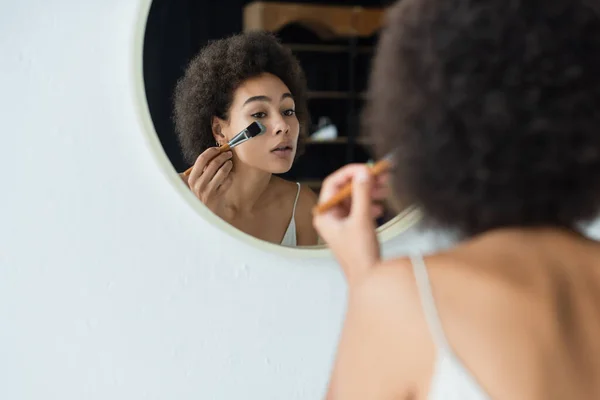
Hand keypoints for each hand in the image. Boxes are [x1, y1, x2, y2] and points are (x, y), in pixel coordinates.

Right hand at [180, 148, 232, 211]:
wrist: (205, 212)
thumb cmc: (202, 193)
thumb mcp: (197, 182)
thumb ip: (202, 170)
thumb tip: (214, 153)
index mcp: (192, 178)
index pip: (201, 159)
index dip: (211, 151)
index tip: (218, 149)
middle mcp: (199, 184)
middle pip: (213, 163)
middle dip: (223, 156)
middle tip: (228, 154)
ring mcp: (208, 191)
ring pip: (222, 172)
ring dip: (228, 164)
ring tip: (230, 163)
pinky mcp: (218, 196)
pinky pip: (227, 181)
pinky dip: (230, 176)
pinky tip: (230, 175)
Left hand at [313, 164, 388, 285]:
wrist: (368, 278)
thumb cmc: (359, 254)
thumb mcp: (361, 220)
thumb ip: (362, 194)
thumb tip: (363, 173)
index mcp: (324, 214)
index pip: (333, 183)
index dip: (351, 173)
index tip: (367, 168)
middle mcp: (330, 217)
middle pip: (345, 189)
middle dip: (364, 181)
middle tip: (381, 175)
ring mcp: (340, 223)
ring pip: (354, 198)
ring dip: (369, 191)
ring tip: (385, 188)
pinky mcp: (352, 228)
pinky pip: (360, 208)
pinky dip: (370, 204)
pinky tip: (380, 207)